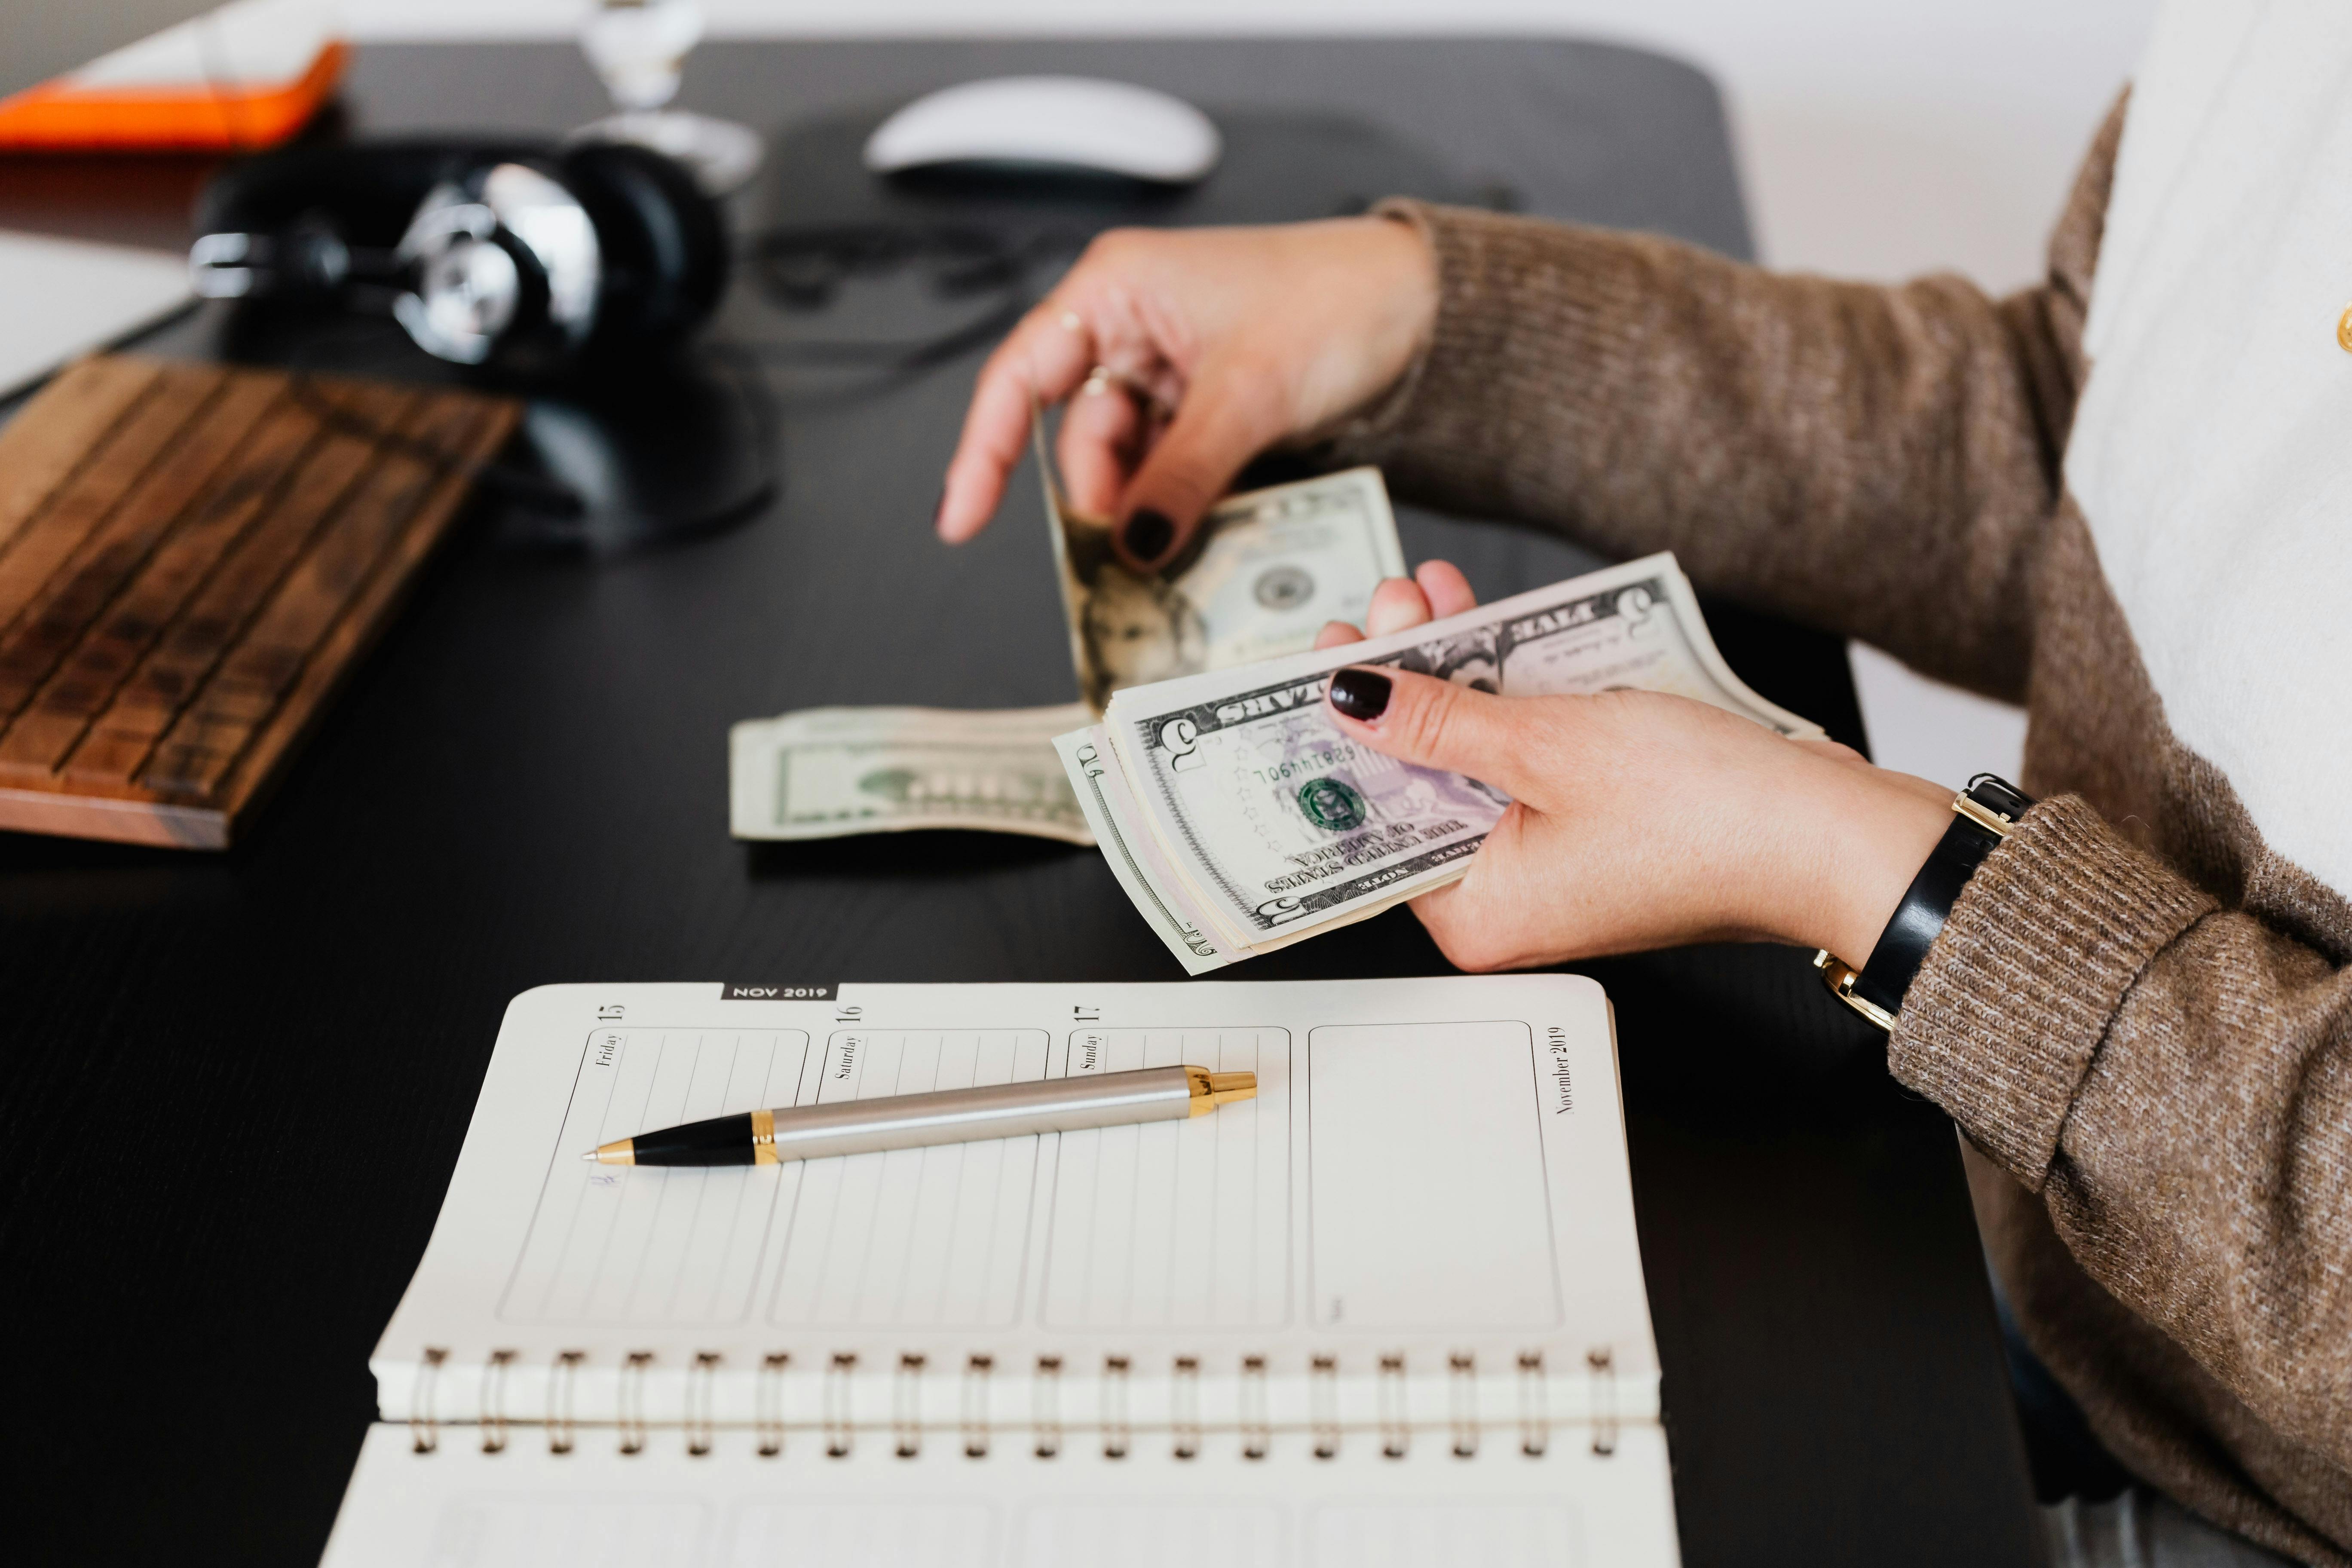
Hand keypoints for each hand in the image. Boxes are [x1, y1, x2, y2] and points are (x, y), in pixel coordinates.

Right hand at [937, 218, 1437, 571]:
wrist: (1424, 309)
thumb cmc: (1337, 303)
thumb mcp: (1247, 396)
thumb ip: (1180, 475)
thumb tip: (1133, 546)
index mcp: (1117, 288)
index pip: (1021, 376)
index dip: (984, 450)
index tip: (962, 519)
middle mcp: (1132, 324)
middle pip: (1080, 434)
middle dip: (1101, 499)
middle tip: (1126, 561)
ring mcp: (1170, 369)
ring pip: (1128, 461)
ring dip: (1147, 510)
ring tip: (1174, 555)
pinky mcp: (1207, 406)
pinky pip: (1172, 468)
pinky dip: (1180, 504)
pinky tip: (1197, 534)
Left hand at [1315, 567, 1953, 970]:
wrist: (1835, 834)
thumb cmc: (1709, 814)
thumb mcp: (1544, 745)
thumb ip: (1435, 721)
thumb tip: (1350, 698)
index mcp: (1474, 914)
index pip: (1370, 822)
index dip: (1337, 735)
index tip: (1316, 666)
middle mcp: (1505, 902)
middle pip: (1415, 783)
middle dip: (1396, 685)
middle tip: (1381, 610)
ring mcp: (1552, 865)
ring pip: (1471, 759)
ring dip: (1451, 674)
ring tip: (1429, 597)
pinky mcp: (1596, 828)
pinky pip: (1525, 759)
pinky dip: (1508, 696)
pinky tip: (1491, 631)